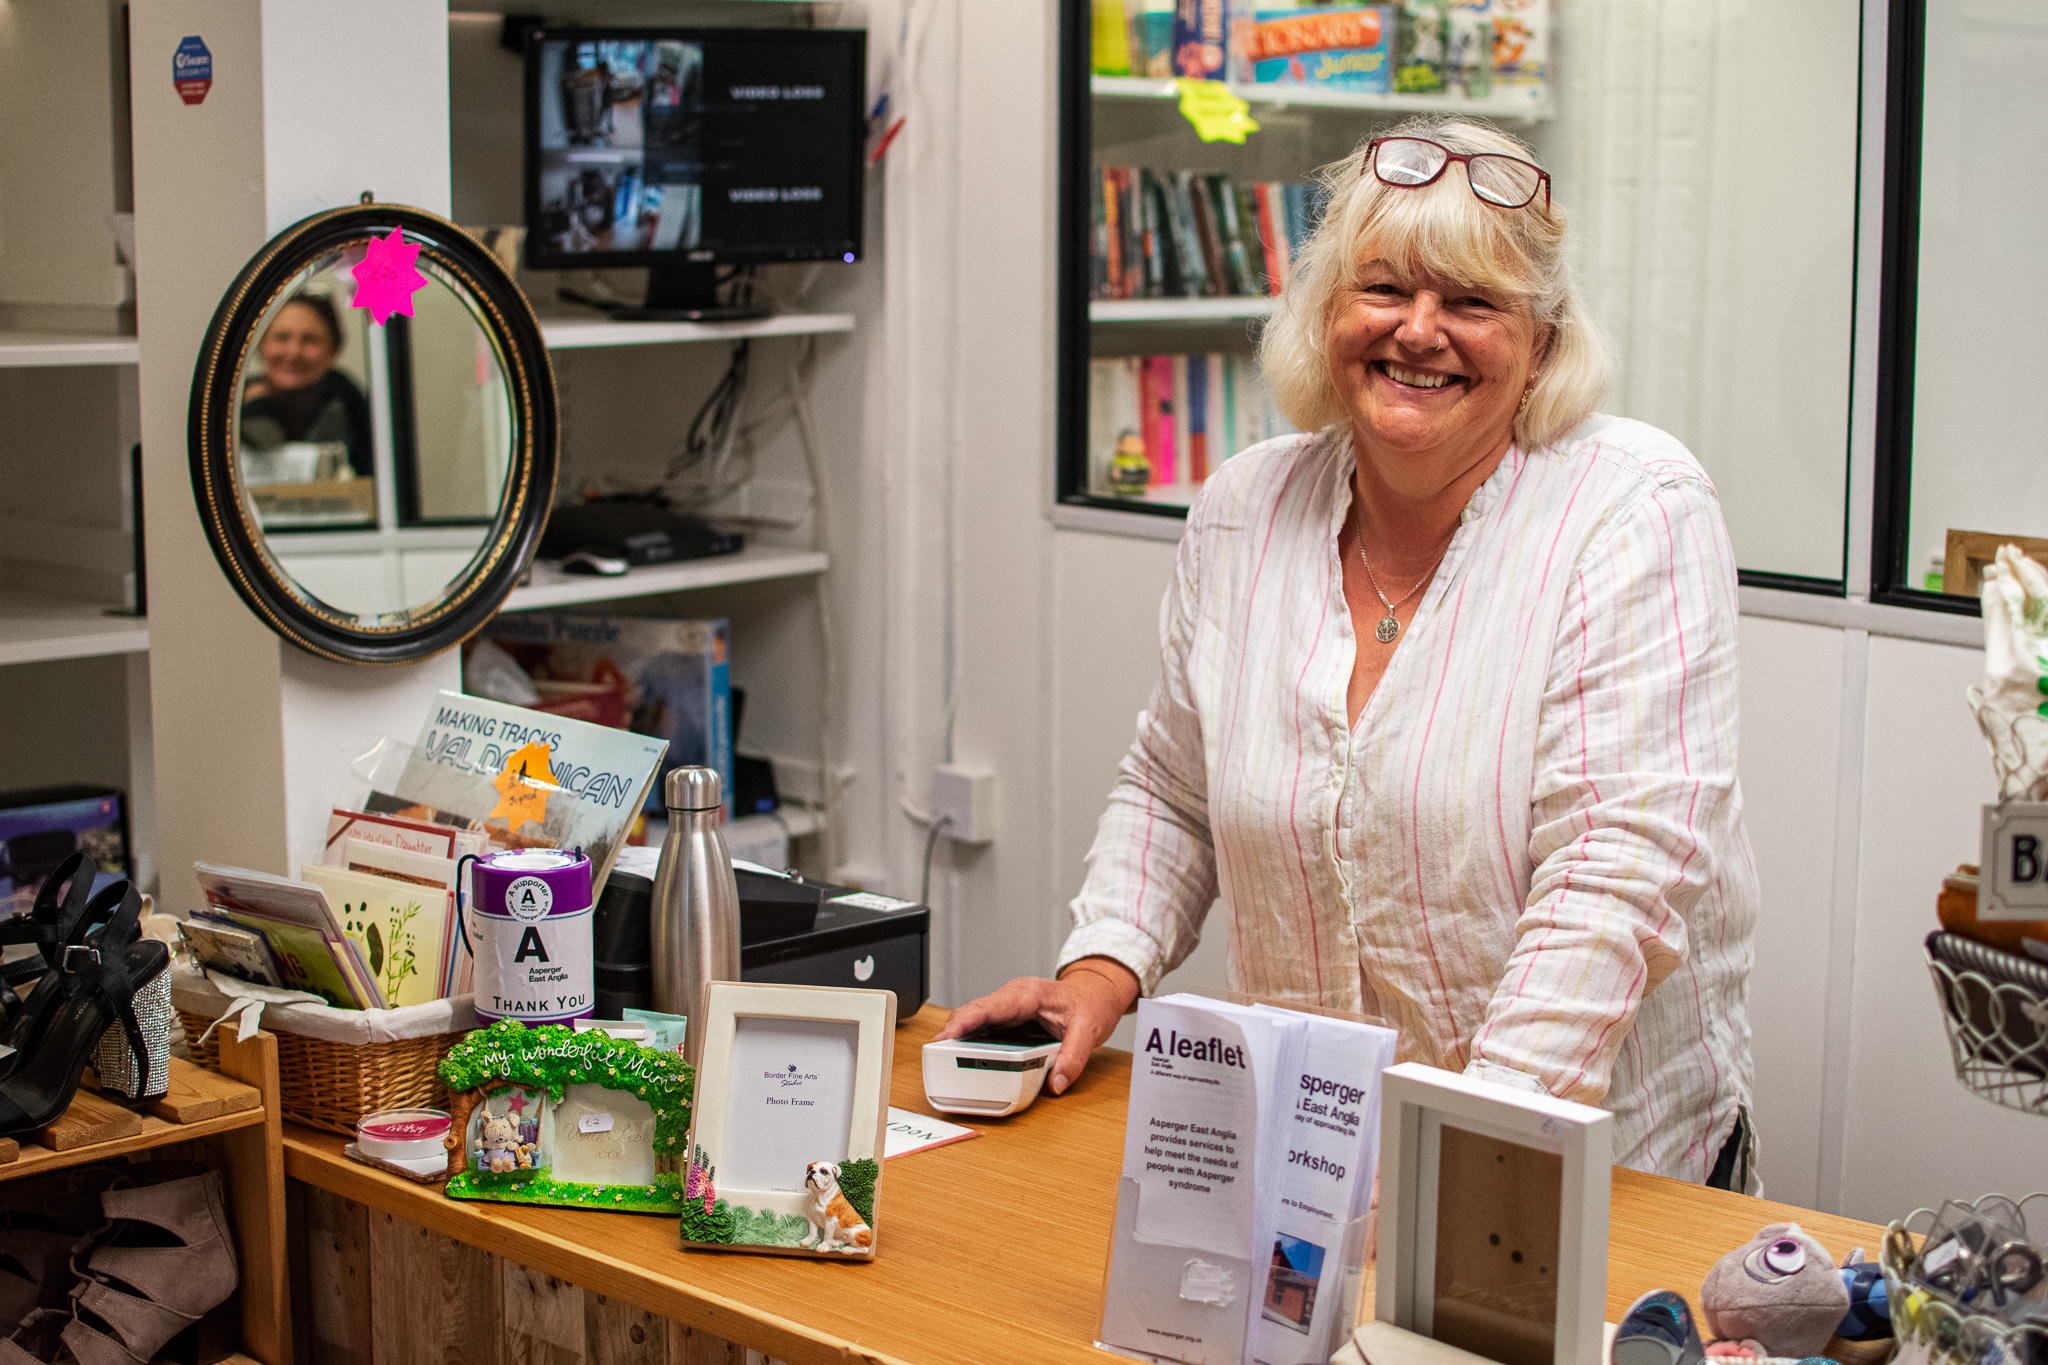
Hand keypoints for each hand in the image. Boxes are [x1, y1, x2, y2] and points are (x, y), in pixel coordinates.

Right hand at [933, 957, 1140, 1095]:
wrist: (1095, 994)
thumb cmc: (1089, 1004)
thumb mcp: (1088, 1030)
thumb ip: (1073, 1058)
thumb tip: (1056, 1083)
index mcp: (1027, 994)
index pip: (988, 1006)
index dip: (963, 1022)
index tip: (946, 1037)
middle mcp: (1012, 998)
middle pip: (973, 1013)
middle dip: (953, 1033)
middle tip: (937, 1056)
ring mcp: (1008, 1008)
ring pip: (975, 1021)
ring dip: (959, 1038)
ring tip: (943, 1060)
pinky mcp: (1008, 1019)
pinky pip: (984, 1029)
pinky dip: (971, 1041)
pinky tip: (963, 1057)